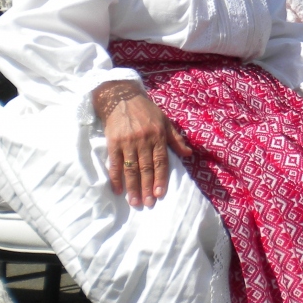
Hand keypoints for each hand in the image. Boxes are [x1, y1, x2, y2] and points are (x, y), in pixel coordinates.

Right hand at [93, 80, 192, 207]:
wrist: (121, 98)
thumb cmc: (146, 111)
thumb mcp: (165, 121)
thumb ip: (176, 139)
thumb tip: (189, 154)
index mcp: (157, 136)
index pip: (160, 161)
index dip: (160, 178)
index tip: (160, 194)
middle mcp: (143, 141)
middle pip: (146, 168)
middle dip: (147, 187)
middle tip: (148, 204)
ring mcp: (127, 142)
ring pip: (131, 169)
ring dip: (133, 187)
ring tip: (134, 202)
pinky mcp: (113, 143)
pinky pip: (114, 163)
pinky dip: (115, 178)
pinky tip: (118, 190)